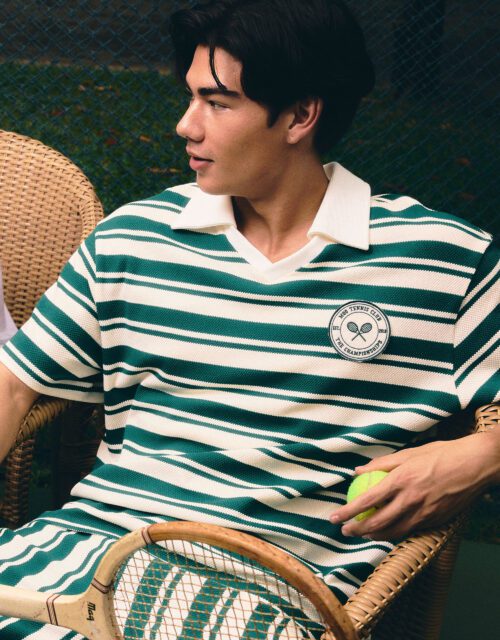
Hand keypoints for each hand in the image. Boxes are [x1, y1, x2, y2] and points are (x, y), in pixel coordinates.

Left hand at [329, 432, 499, 540]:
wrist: (475, 465)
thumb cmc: (442, 454)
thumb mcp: (409, 452)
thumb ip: (382, 464)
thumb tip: (358, 470)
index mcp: (401, 480)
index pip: (367, 501)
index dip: (347, 511)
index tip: (333, 517)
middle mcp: (410, 500)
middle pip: (377, 523)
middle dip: (357, 530)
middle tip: (344, 530)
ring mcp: (424, 513)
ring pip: (393, 532)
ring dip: (374, 536)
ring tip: (362, 534)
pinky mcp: (436, 521)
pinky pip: (410, 531)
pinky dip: (395, 533)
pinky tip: (387, 531)